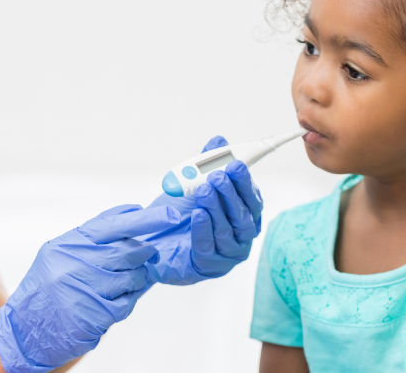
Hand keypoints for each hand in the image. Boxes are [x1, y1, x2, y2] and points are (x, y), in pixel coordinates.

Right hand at [0, 204, 180, 372]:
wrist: (25, 331)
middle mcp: (75, 264)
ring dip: (137, 278)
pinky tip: (113, 301)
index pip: (114, 224)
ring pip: (132, 277)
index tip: (170, 213)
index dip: (145, 218)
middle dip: (146, 251)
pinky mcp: (94, 315)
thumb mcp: (61, 253)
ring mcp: (85, 290)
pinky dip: (127, 300)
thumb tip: (134, 214)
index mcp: (69, 244)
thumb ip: (94, 237)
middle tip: (152, 252)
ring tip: (124, 282)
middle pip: (128, 251)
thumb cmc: (47, 289)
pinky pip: (127, 303)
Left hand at [142, 136, 264, 285]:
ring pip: (228, 231)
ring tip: (203, 190)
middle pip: (243, 215)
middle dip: (230, 193)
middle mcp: (241, 236)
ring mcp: (227, 254)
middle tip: (217, 176)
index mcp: (244, 215)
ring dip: (216, 208)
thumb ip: (206, 164)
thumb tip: (219, 140)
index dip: (245, 182)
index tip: (236, 165)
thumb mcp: (192, 184)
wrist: (152, 240)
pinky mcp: (209, 266)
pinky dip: (204, 229)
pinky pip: (208, 246)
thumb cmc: (178, 213)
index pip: (252, 199)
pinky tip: (198, 214)